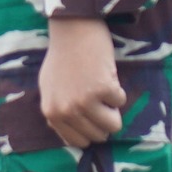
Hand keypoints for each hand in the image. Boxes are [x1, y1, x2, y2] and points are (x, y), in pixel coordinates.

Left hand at [40, 16, 125, 148]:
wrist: (72, 29)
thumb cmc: (62, 57)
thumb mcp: (50, 88)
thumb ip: (59, 112)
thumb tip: (70, 138)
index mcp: (51, 112)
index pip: (78, 142)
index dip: (89, 130)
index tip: (91, 115)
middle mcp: (65, 110)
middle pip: (99, 137)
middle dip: (102, 118)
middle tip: (94, 96)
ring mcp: (83, 101)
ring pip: (114, 126)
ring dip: (112, 107)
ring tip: (99, 87)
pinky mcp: (102, 90)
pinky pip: (121, 102)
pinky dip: (118, 89)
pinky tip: (103, 74)